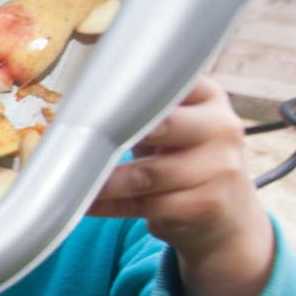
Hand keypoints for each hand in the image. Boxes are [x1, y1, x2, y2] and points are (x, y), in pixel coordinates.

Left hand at [87, 78, 274, 295]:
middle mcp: (222, 128)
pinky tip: (85, 204)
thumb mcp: (176, 124)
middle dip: (115, 133)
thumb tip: (80, 99)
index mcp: (209, 98)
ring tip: (69, 179)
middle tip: (75, 138)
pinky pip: (147, 206)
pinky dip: (110, 206)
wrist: (227, 213)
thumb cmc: (184, 159)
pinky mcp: (207, 206)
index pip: (171, 82)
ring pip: (147, 174)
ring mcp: (220, 169)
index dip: (130, 88)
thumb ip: (144, 107)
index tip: (92, 94)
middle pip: (162, 126)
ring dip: (104, 181)